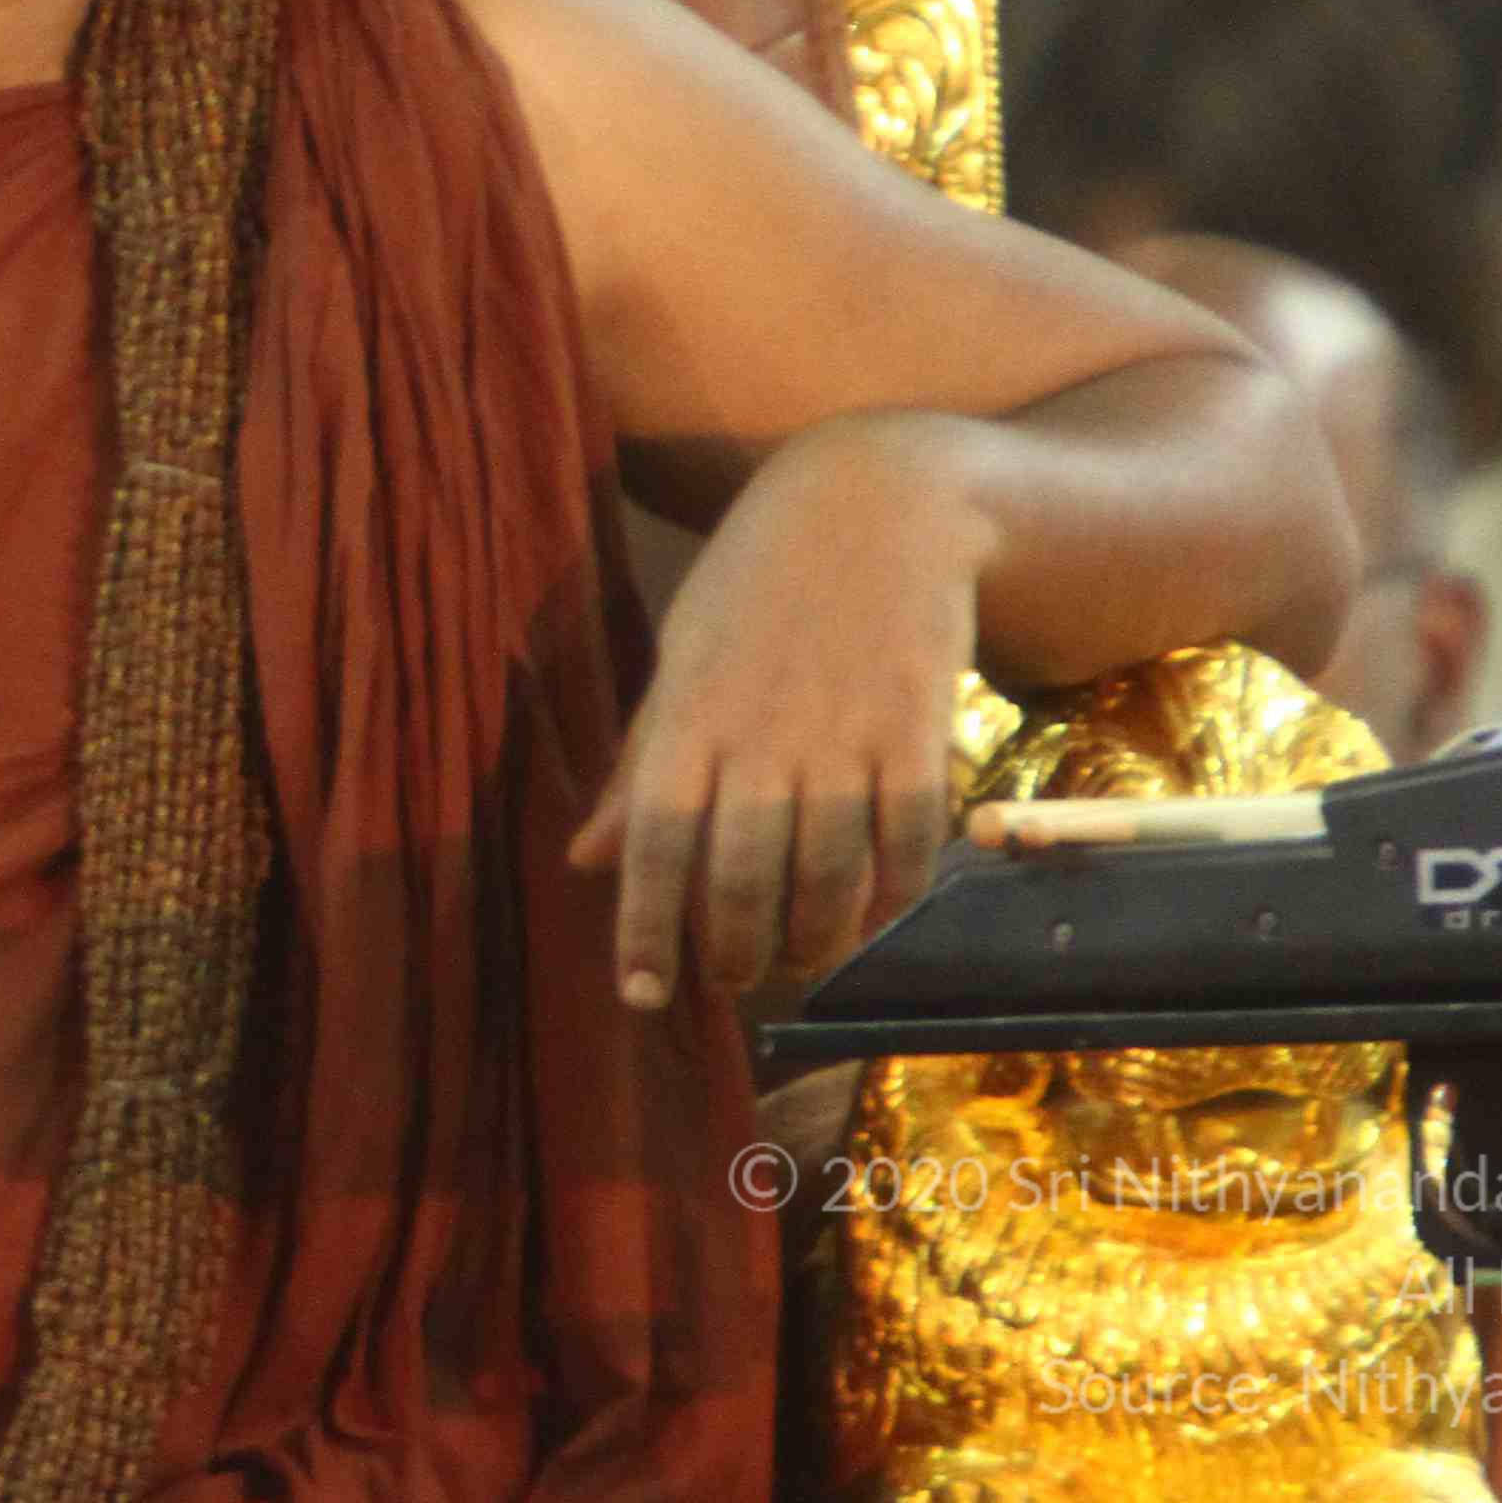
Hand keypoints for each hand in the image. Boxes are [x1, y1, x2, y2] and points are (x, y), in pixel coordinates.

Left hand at [572, 415, 982, 1012]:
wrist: (876, 506)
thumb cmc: (758, 584)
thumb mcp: (682, 659)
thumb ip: (641, 768)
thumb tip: (583, 860)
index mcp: (690, 716)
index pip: (656, 847)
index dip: (645, 930)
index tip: (640, 996)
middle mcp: (762, 736)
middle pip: (742, 881)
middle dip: (732, 952)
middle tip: (730, 979)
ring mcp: (845, 737)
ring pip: (828, 880)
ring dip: (812, 941)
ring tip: (798, 959)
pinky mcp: (918, 733)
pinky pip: (907, 846)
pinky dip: (890, 899)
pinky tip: (872, 917)